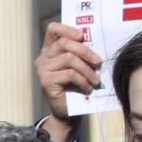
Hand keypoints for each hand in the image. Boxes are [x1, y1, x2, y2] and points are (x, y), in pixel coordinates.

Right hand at [35, 22, 101, 141]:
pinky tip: (88, 87)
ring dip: (87, 69)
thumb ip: (81, 53)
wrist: (68, 112)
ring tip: (96, 79)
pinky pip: (69, 74)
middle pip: (64, 43)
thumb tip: (96, 41)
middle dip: (85, 51)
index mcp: (50, 49)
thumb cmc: (76, 86)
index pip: (53, 29)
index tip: (83, 37)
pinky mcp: (46, 81)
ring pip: (68, 58)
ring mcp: (42, 69)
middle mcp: (43, 57)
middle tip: (98, 62)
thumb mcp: (79, 65)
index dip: (68, 29)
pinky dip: (83, 80)